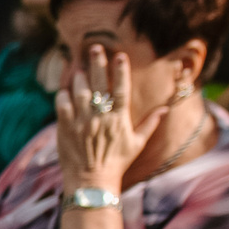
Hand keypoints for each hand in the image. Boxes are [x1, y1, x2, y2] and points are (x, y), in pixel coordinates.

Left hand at [57, 45, 162, 191]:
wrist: (92, 181)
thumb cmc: (117, 163)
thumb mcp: (137, 144)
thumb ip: (150, 124)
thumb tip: (165, 108)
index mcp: (119, 119)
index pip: (121, 89)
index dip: (120, 71)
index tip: (120, 56)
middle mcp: (100, 118)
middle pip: (98, 84)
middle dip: (97, 64)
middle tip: (94, 48)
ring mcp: (82, 122)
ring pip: (79, 92)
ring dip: (78, 78)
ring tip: (79, 67)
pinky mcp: (65, 129)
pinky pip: (62, 106)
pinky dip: (63, 96)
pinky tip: (64, 89)